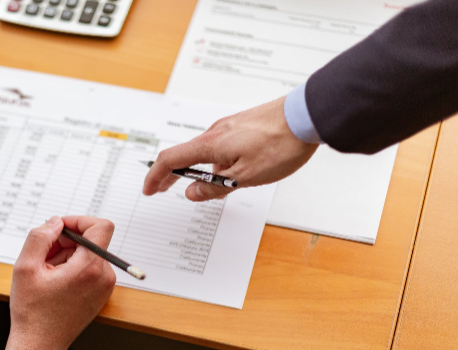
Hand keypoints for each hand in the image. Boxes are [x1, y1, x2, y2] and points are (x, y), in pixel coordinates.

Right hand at [6, 216, 116, 349]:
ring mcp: (105, 286)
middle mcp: (104, 276)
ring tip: (46, 272)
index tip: (60, 228)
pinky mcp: (101, 293)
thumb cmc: (32, 312)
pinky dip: (72, 266)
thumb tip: (55, 222)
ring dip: (66, 254)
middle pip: (90, 240)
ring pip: (88, 253)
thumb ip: (40, 236)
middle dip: (65, 240)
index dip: (79, 220)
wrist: (40, 344)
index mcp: (89, 269)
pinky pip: (89, 267)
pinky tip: (54, 280)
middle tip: (42, 255)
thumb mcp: (25, 267)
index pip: (101, 226)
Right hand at [143, 97, 318, 200]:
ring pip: (205, 151)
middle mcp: (216, 132)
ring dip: (198, 170)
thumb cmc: (281, 143)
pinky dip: (214, 161)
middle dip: (171, 174)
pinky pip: (220, 145)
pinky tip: (231, 171)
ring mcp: (230, 127)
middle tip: (163, 189)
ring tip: (208, 188)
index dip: (156, 176)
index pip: (171, 160)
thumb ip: (215, 186)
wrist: (308, 116)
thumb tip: (192, 193)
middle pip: (184, 154)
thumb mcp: (246, 176)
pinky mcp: (243, 126)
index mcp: (211, 144)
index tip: (149, 189)